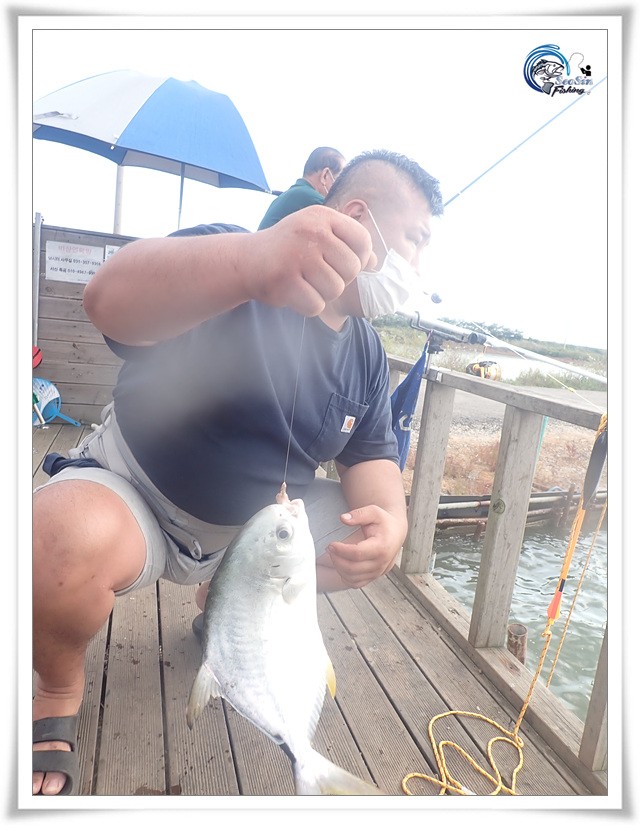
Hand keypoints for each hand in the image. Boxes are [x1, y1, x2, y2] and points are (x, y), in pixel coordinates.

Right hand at [243, 206, 373, 315]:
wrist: (247, 260)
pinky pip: (316, 305)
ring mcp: (297, 255)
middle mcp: (312, 231)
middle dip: (339, 279)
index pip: (363, 241)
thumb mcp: (318, 235)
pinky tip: (294, 293)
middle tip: (317, 275)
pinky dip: (307, 306)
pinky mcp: (284, 280)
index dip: (359, 258)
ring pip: (335, 289)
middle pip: (352, 269)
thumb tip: (374, 262)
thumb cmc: (290, 249)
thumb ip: (347, 245)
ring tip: (305, 282)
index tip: (340, 262)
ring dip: (322, 293)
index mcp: (323, 217)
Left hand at [324, 505, 406, 588]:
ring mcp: (378, 572)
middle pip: (353, 568)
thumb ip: (359, 514)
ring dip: (339, 568)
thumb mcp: (373, 512)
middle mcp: (381, 563)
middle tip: (329, 549)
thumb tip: (343, 518)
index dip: (341, 550)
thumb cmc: (383, 521)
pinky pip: (356, 584)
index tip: (331, 544)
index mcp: (382, 547)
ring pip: (353, 579)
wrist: (396, 532)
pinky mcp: (374, 577)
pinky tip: (341, 564)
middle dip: (336, 560)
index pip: (357, 554)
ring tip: (334, 555)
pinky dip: (345, 577)